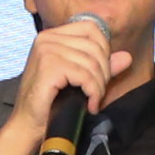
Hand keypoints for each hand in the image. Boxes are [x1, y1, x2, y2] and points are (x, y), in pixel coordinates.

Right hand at [0, 15, 131, 154]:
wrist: (27, 125)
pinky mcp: (48, 66)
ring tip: (93, 100)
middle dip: (104, 72)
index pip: (92, 29)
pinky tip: (89, 105)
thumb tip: (127, 56)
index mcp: (53, 36)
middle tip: (97, 92)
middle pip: (94, 46)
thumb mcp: (79, 80)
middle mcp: (47, 38)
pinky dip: (92, 92)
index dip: (104, 50)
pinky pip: (84, 75)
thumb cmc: (50, 103)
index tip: (100, 74)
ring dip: (98, 86)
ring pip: (91, 62)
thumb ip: (101, 66)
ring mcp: (46, 50)